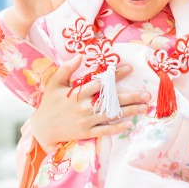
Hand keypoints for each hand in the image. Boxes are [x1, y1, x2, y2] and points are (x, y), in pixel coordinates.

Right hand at [31, 56, 151, 152]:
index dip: (116, 75)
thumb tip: (80, 55)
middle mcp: (84, 107)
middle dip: (131, 96)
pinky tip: (129, 124)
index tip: (129, 69)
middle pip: (111, 100)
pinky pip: (105, 130)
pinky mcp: (86, 132)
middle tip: (146, 94)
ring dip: (129, 111)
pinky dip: (117, 128)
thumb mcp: (54, 83)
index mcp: (77, 93)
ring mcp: (86, 121)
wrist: (42, 128)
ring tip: (143, 107)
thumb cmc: (49, 103)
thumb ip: (67, 69)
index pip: (101, 82)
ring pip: (111, 115)